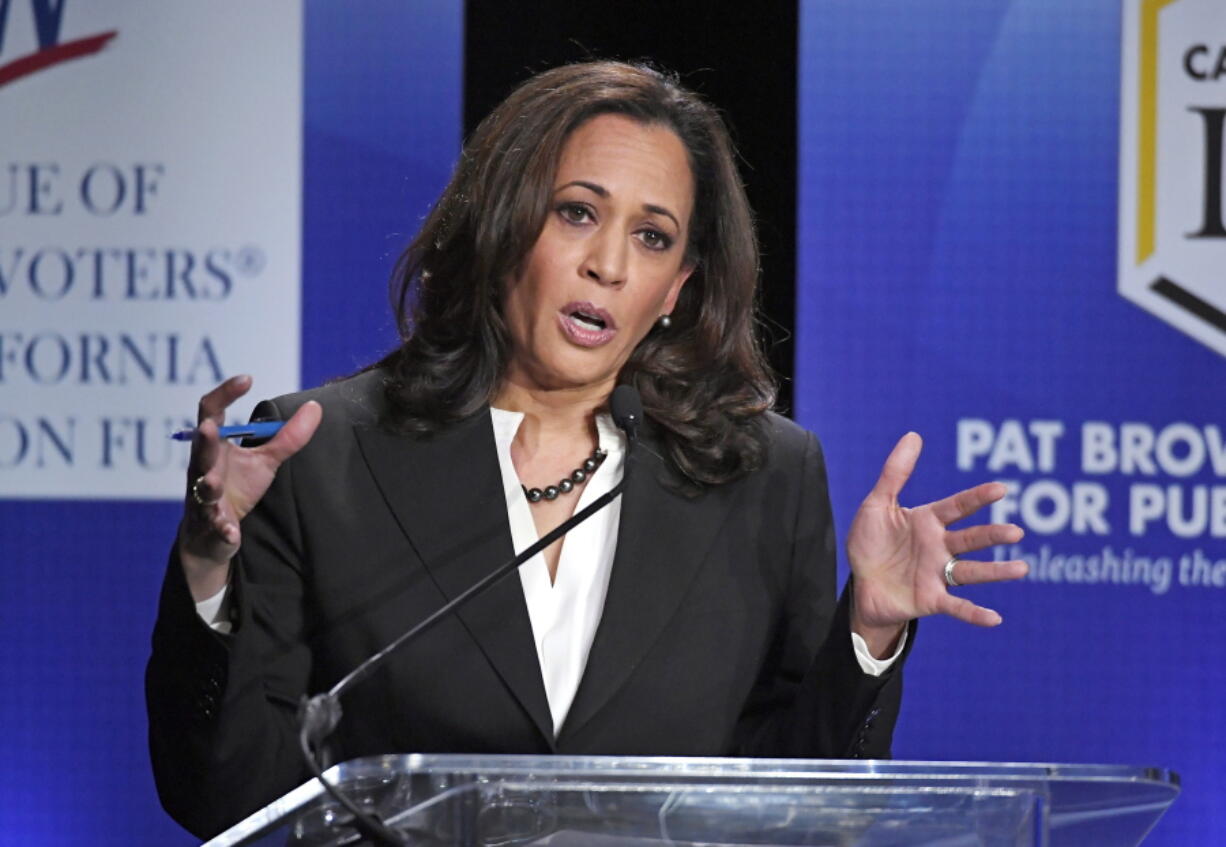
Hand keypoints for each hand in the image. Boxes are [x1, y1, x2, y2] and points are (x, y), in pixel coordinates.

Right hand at [178, 375, 320, 600]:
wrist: (213, 537)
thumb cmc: (237, 489)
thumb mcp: (265, 461)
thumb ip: (287, 437)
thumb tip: (315, 406)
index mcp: (214, 447)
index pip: (210, 412)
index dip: (225, 394)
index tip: (247, 379)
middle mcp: (203, 469)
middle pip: (200, 450)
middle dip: (204, 440)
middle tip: (209, 427)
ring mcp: (203, 499)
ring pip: (202, 490)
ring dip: (209, 485)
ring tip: (214, 483)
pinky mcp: (210, 526)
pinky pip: (215, 527)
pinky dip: (223, 529)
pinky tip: (231, 533)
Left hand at [846, 432, 1027, 649]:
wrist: (860, 586)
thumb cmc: (871, 543)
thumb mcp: (876, 505)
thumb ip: (894, 473)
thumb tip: (913, 435)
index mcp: (928, 522)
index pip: (957, 507)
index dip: (977, 498)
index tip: (1000, 489)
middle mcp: (940, 547)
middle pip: (971, 539)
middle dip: (992, 535)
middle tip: (1016, 532)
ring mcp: (938, 574)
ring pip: (972, 572)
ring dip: (996, 572)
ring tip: (1021, 569)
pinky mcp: (931, 600)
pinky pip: (956, 606)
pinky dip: (974, 613)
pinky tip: (994, 619)